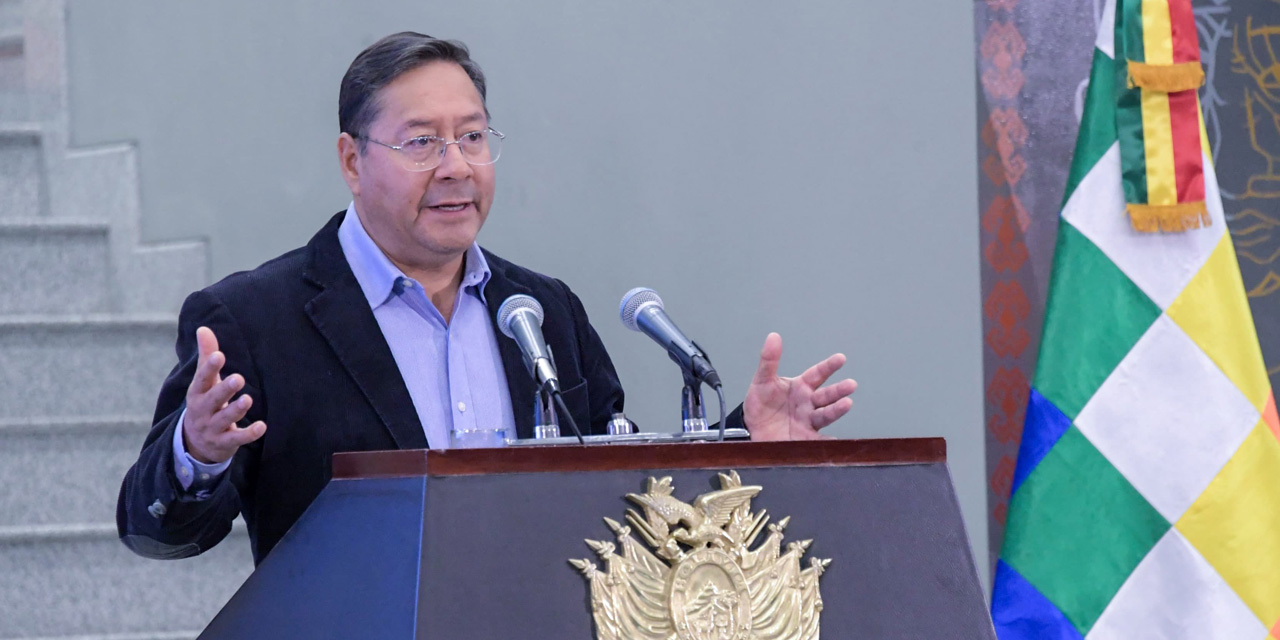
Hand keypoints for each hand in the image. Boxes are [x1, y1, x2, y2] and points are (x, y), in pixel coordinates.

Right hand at [182, 326, 266, 463]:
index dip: (209, 368)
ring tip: (248, 399)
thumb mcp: (204, 381)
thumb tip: (203, 328)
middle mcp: (202, 410)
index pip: (202, 379)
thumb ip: (206, 355)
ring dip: (236, 410)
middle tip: (238, 378)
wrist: (195, 442)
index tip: (220, 355)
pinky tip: (262, 426)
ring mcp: (212, 428)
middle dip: (224, 390)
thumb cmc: (205, 402)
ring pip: (224, 419)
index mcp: (198, 393)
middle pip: (213, 400)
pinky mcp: (224, 442)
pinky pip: (237, 438)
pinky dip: (249, 434)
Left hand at [743, 332, 856, 440]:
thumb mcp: (762, 381)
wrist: (752, 431)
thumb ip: (769, 361)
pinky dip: (828, 442)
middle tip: (851, 384)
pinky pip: (818, 441)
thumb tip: (773, 336)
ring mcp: (808, 422)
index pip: (817, 374)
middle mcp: (809, 403)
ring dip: (836, 410)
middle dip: (839, 390)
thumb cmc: (761, 404)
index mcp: (801, 387)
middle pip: (826, 395)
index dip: (829, 366)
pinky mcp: (805, 440)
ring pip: (825, 414)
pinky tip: (835, 441)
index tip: (841, 358)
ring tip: (847, 404)